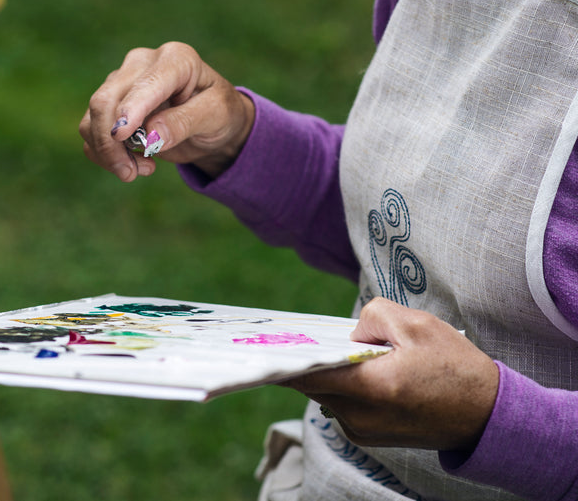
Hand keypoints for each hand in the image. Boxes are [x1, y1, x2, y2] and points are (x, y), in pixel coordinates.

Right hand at [79, 42, 254, 181]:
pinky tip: (133, 163)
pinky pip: (90, 131)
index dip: (130, 109)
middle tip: (130, 174)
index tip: (120, 137)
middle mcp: (142, 64)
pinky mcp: (109, 104)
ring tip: (143, 170)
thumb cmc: (218, 113)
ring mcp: (121, 82)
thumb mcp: (215, 116)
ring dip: (108, 153)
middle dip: (110, 142)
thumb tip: (151, 135)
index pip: (146, 83)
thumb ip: (184, 122)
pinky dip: (104, 155)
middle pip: (106, 100)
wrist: (208, 123)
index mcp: (175, 58)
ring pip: (93, 119)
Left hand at [281, 297, 499, 451]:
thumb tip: (347, 333)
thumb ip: (372, 317)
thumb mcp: (417, 324)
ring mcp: (362, 431)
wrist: (487, 416)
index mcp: (372, 388)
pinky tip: (362, 372)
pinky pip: (340, 405)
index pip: (308, 375)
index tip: (267, 342)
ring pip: (325, 393)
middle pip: (312, 383)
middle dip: (311, 359)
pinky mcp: (367, 437)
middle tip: (304, 336)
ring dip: (331, 372)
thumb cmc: (456, 367)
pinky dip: (343, 387)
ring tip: (348, 353)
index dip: (285, 357)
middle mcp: (360, 417)